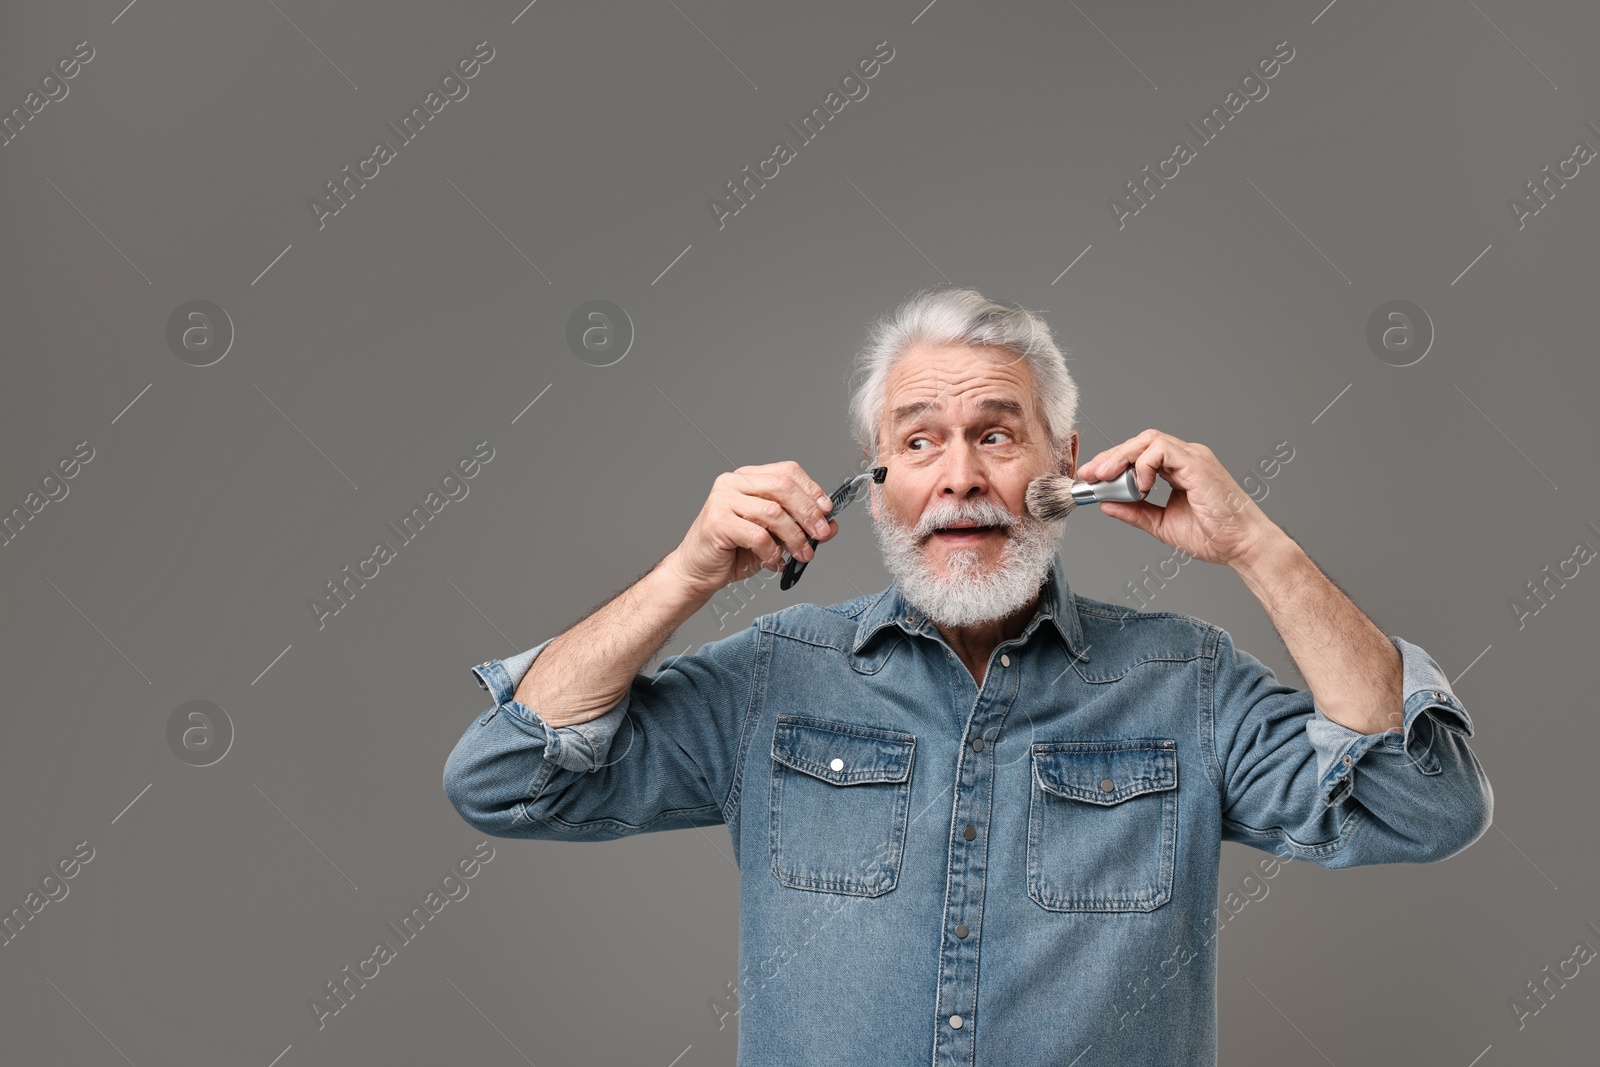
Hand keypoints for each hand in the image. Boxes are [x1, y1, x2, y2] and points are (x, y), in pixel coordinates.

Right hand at [665, 461, 838, 598]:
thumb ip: (800, 526)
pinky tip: (773, 561)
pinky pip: (758, 535)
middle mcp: (733, 483)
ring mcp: (722, 500)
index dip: (812, 490)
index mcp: (748, 478)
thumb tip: (830, 525)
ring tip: (801, 554)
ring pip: (773, 512)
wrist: (697, 571)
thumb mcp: (774, 536)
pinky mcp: (717, 522)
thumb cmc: (733, 551)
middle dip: (808, 513)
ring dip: (794, 537)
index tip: (827, 510)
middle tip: (820, 535)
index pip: (787, 471)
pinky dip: (772, 552)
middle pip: (783, 487)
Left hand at [1075, 429, 1282, 566]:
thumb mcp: (1162, 524)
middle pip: (1140, 442)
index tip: (1092, 478)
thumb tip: (1106, 504)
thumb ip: (1135, 512)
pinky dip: (1144, 465)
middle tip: (1090, 474)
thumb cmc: (1213, 536)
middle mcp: (1186, 458)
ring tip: (1106, 477)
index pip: (1140, 454)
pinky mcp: (1198, 463)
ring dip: (1121, 457)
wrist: (1242, 546)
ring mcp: (1193, 457)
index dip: (1113, 463)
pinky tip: (1139, 487)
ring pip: (1149, 440)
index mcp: (1179, 469)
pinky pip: (1162, 449)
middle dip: (1110, 456)